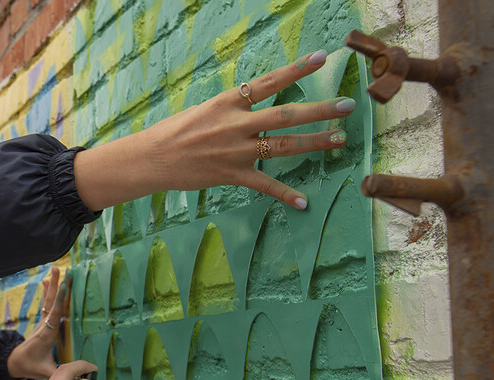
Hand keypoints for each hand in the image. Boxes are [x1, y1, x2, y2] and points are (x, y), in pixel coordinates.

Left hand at [6, 267, 69, 379]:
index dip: (60, 301)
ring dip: (53, 285)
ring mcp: (43, 322)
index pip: (54, 315)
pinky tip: (47, 281)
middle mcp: (45, 325)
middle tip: (61, 270)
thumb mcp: (46, 372)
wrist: (15, 363)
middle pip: (52, 302)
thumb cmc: (31, 366)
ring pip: (49, 301)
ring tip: (55, 269)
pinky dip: (48, 292)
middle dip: (57, 286)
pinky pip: (46, 304)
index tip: (64, 287)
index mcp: (47, 334)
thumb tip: (81, 377)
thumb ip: (61, 374)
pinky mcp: (43, 322)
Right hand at [74, 49, 351, 210]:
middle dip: (320, 110)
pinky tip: (303, 202)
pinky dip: (284, 194)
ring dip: (315, 142)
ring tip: (340, 138)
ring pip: (283, 146)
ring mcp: (236, 151)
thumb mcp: (202, 110)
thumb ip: (231, 108)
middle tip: (347, 105)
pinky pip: (264, 185)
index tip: (321, 58)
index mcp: (227, 103)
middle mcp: (236, 125)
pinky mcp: (231, 175)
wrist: (150, 159)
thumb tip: (253, 102)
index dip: (295, 70)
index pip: (268, 82)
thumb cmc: (173, 132)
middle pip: (286, 115)